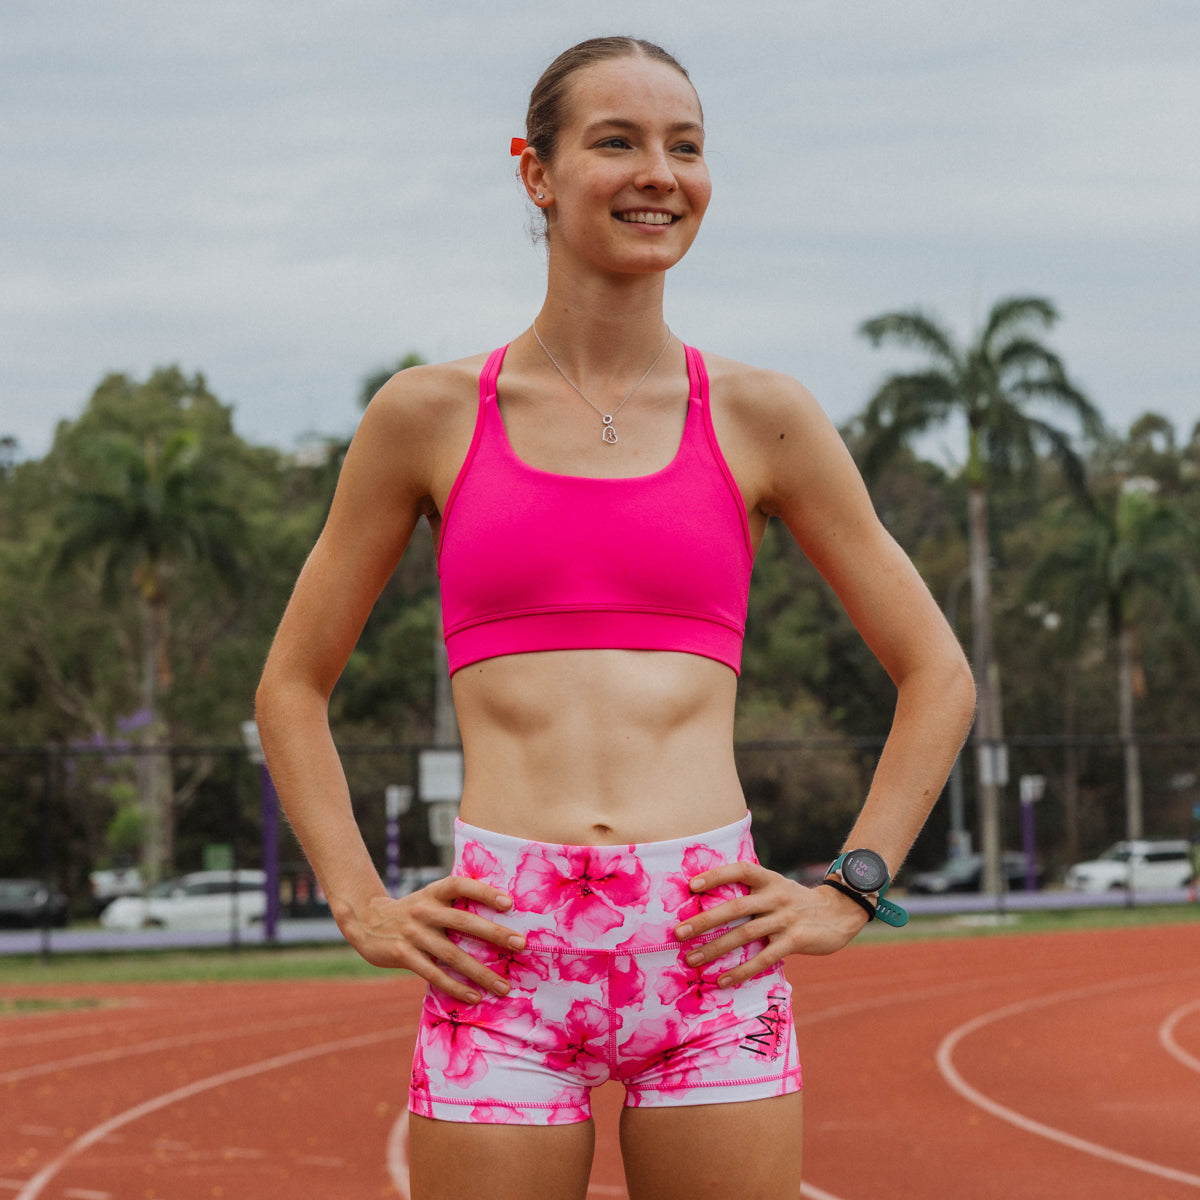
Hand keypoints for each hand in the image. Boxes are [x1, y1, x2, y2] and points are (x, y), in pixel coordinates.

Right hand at [339, 876, 523, 1003]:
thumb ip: (455, 902)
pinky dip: (455, 987)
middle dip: (494, 934)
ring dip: (480, 972)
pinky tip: (473, 996)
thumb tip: (502, 907)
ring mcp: (413, 934)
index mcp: (434, 892)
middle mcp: (424, 910)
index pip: (461, 885)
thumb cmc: (412, 911)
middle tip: (521, 944)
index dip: (485, 891)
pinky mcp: (403, 955)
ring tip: (504, 986)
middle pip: (464, 921)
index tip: (510, 903)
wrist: (366, 922)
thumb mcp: (430, 898)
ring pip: (452, 954)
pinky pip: (433, 974)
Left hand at [672, 862, 869, 987]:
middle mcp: (775, 896)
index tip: (691, 886)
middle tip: (678, 932)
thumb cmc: (796, 901)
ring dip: (715, 948)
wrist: (840, 912)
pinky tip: (722, 980)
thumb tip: (710, 902)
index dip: (716, 875)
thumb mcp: (776, 886)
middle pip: (735, 907)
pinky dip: (741, 970)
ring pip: (745, 935)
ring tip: (692, 959)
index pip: (740, 870)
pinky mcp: (795, 941)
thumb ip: (751, 892)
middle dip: (704, 920)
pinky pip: (763, 958)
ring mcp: (785, 919)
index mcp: (769, 879)